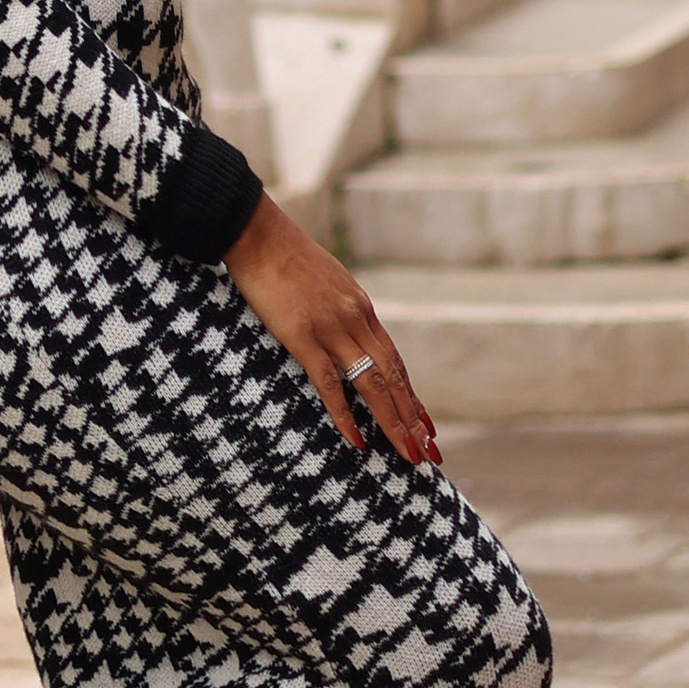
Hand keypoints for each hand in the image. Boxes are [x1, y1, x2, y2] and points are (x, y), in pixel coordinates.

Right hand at [223, 193, 441, 469]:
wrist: (258, 234)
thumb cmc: (284, 255)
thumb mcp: (326, 279)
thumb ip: (340, 306)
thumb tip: (346, 325)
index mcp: (361, 308)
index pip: (395, 360)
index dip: (411, 394)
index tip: (426, 423)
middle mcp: (355, 320)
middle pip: (393, 377)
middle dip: (413, 418)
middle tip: (430, 453)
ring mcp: (331, 329)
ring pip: (372, 384)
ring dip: (393, 422)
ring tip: (409, 454)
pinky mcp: (302, 337)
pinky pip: (330, 384)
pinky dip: (345, 415)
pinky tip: (357, 440)